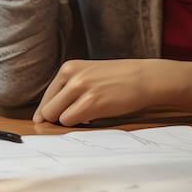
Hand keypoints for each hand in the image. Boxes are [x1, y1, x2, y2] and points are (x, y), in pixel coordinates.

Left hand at [34, 59, 165, 125]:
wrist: (145, 77)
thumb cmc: (118, 79)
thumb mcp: (89, 74)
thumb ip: (69, 88)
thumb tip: (48, 114)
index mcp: (69, 68)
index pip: (46, 97)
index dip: (50, 112)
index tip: (57, 121)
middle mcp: (71, 76)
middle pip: (47, 109)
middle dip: (58, 119)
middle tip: (75, 120)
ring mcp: (80, 88)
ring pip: (55, 116)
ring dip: (69, 121)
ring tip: (87, 116)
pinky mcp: (90, 102)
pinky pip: (69, 121)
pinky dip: (79, 124)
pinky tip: (93, 118)